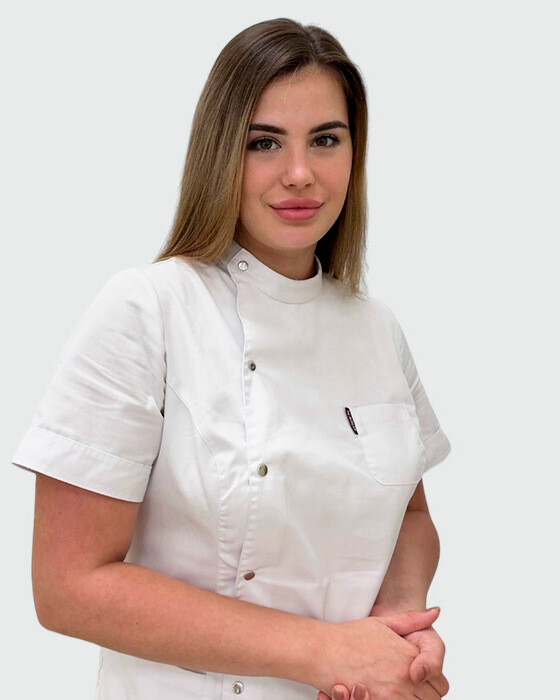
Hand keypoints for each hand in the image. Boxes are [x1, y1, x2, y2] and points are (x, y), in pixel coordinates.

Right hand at [309, 607, 440, 697]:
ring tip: (398, 691)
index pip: (440, 681)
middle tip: (411, 685)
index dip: (433, 681)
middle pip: (432, 699)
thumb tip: (435, 612)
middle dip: (425, 693)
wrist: (323, 650)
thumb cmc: (349, 636)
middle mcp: (403, 676)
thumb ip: (412, 619)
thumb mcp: (383, 622)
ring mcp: (391, 693)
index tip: (422, 678)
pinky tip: (388, 696)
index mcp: (408, 656)